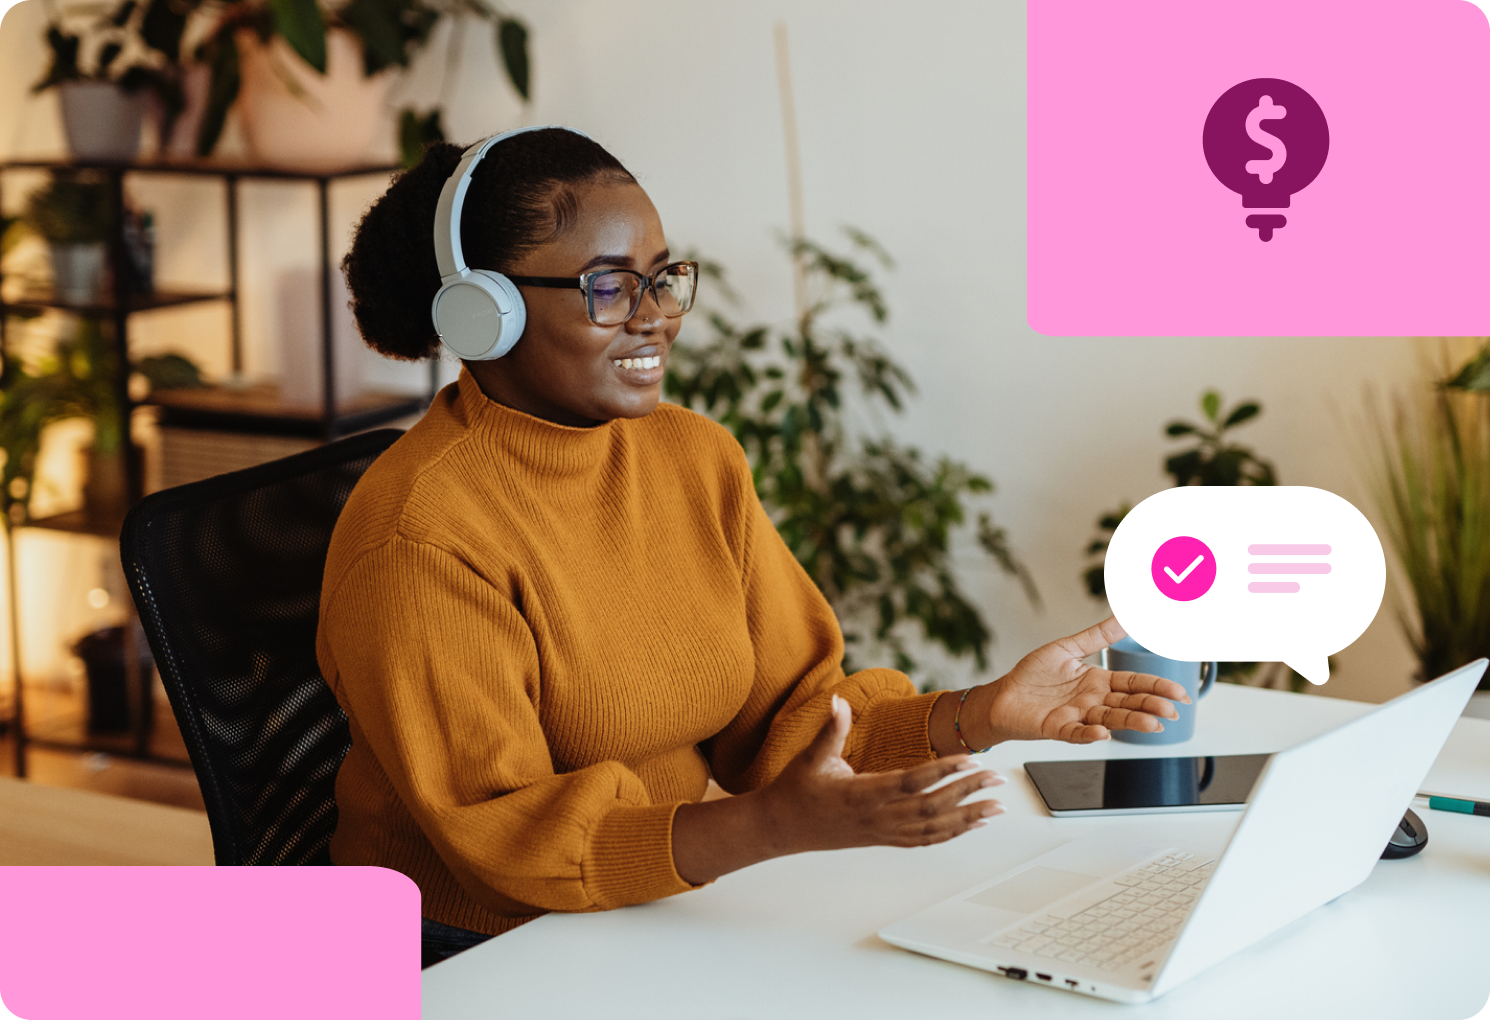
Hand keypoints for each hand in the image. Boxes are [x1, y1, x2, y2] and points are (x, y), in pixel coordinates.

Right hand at [758, 695, 1006, 852]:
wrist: (781, 828)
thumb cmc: (797, 791)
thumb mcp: (810, 756)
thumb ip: (830, 729)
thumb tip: (838, 701)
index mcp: (861, 794)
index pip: (911, 782)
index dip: (942, 771)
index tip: (969, 759)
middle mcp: (877, 817)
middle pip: (932, 806)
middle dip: (968, 792)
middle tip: (997, 778)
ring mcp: (883, 831)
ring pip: (934, 828)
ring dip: (968, 817)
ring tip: (997, 806)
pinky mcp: (884, 839)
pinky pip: (924, 840)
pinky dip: (952, 832)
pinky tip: (972, 824)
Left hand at [943, 617, 1190, 748]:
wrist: (1003, 695)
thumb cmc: (1033, 675)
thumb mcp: (1067, 648)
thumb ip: (1096, 636)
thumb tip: (1123, 617)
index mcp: (1097, 682)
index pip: (1133, 684)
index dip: (1156, 688)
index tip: (1179, 693)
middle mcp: (1092, 701)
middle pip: (1127, 704)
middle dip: (1151, 707)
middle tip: (1172, 711)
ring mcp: (1077, 715)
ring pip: (1110, 720)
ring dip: (1131, 723)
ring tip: (1152, 725)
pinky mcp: (1057, 727)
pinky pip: (1076, 732)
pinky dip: (1090, 734)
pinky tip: (1103, 733)